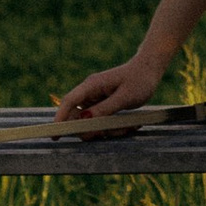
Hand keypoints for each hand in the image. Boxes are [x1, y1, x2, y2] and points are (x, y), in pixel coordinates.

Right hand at [54, 48, 168, 127]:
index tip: (54, 135)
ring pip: (91, 124)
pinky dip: (113, 127)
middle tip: (112, 131)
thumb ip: (105, 109)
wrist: (150, 69)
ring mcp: (96, 100)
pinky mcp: (103, 106)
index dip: (60, 118)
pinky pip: (101, 122)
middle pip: (78, 117)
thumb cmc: (139, 79)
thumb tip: (85, 120)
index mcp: (92, 85)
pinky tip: (128, 124)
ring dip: (107, 130)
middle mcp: (90, 93)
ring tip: (127, 125)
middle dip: (93, 130)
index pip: (70, 101)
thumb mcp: (124, 97)